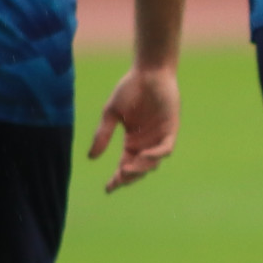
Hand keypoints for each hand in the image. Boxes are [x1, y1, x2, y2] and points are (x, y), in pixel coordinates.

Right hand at [89, 64, 179, 189]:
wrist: (148, 73)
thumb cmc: (130, 90)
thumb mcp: (111, 114)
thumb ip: (103, 135)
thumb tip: (91, 158)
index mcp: (132, 142)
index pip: (125, 166)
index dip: (117, 179)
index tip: (108, 189)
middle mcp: (146, 143)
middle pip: (139, 169)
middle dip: (129, 177)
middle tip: (117, 181)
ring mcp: (159, 137)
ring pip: (152, 162)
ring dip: (140, 168)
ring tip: (126, 169)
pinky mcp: (170, 129)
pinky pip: (166, 148)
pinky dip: (156, 154)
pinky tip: (144, 156)